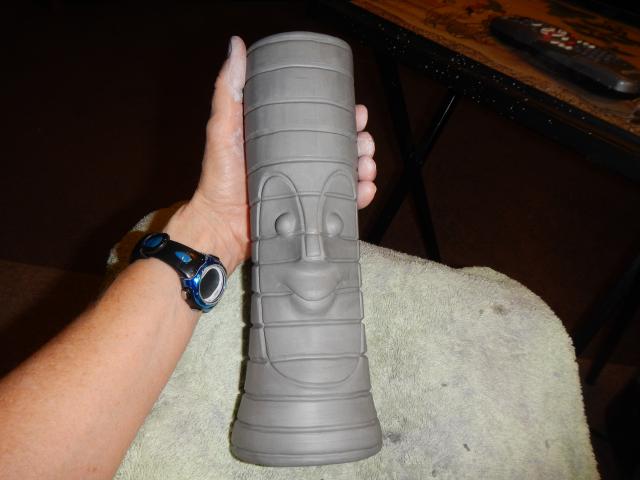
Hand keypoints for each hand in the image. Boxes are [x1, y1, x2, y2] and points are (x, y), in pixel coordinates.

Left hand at [165, 36, 377, 273]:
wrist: (221, 226)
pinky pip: (342, 202)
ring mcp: (307, 186)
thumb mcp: (223, 128)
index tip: (358, 110)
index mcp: (284, 139)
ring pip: (348, 172)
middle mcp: (299, 161)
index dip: (344, 115)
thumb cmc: (219, 179)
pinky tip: (365, 189)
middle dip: (361, 141)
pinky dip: (359, 195)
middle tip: (365, 141)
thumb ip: (228, 89)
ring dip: (364, 166)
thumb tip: (236, 46)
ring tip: (367, 165)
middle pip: (342, 146)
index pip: (322, 122)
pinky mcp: (311, 211)